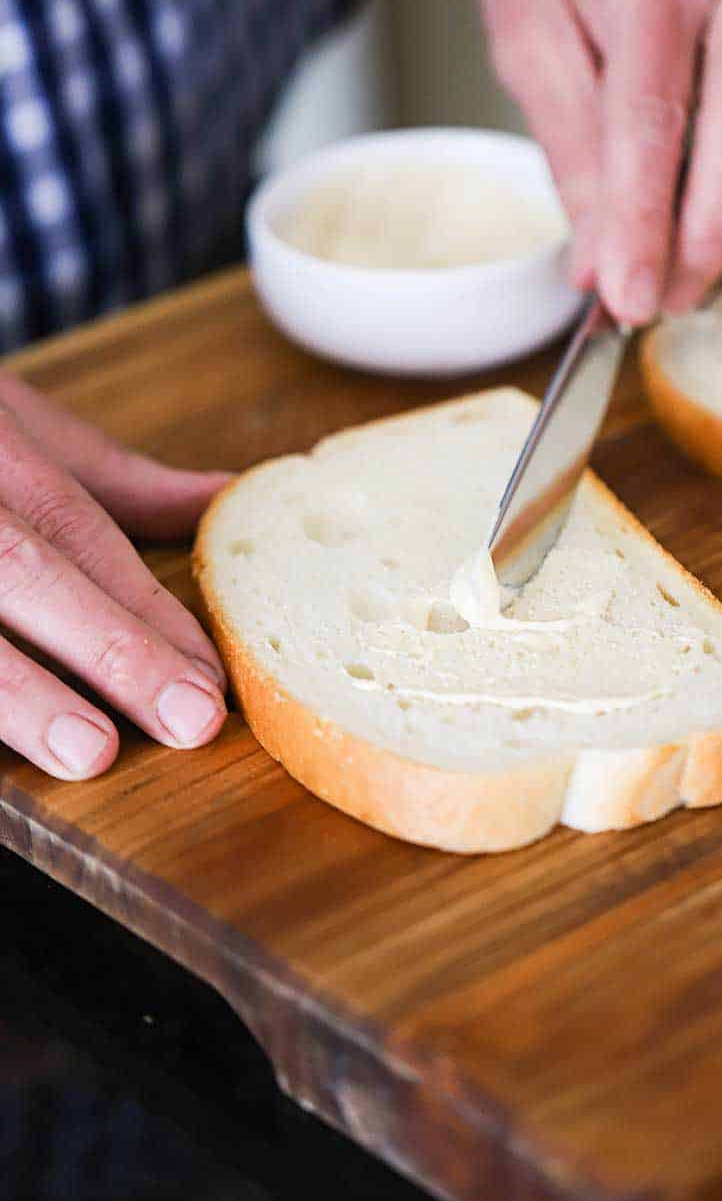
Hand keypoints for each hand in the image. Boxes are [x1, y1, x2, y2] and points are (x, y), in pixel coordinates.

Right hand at [0, 373, 229, 779]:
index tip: (211, 678)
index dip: (146, 607)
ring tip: (89, 751)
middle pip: (23, 568)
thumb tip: (221, 494)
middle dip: (108, 647)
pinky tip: (7, 772)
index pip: (76, 529)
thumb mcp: (21, 428)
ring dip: (21, 694)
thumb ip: (116, 481)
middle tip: (187, 718)